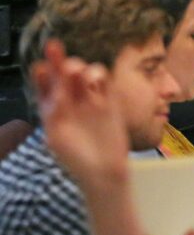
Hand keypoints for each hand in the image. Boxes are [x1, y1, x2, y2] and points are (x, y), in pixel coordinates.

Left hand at [33, 40, 128, 187]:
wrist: (104, 172)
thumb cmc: (76, 159)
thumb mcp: (57, 136)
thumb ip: (54, 111)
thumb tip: (57, 89)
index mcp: (51, 108)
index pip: (44, 84)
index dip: (43, 73)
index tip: (42, 67)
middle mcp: (70, 100)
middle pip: (64, 72)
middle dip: (61, 61)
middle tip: (65, 64)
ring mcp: (90, 99)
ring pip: (85, 72)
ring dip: (81, 67)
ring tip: (78, 74)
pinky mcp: (110, 101)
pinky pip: (105, 81)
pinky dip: (100, 75)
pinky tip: (95, 81)